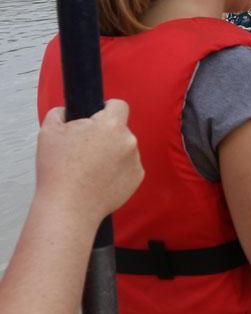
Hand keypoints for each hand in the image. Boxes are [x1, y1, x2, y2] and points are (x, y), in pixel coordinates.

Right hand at [37, 100, 143, 222]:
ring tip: (89, 168)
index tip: (97, 116)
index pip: (119, 105)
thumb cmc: (59, 170)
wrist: (69, 207)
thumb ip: (60, 113)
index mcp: (111, 126)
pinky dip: (116, 170)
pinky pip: (128, 167)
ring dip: (111, 153)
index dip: (106, 108)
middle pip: (119, 130)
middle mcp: (129, 142)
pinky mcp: (137, 178)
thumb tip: (67, 111)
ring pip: (124, 149)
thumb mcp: (49, 131)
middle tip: (84, 149)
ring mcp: (136, 161)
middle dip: (104, 135)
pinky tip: (99, 179)